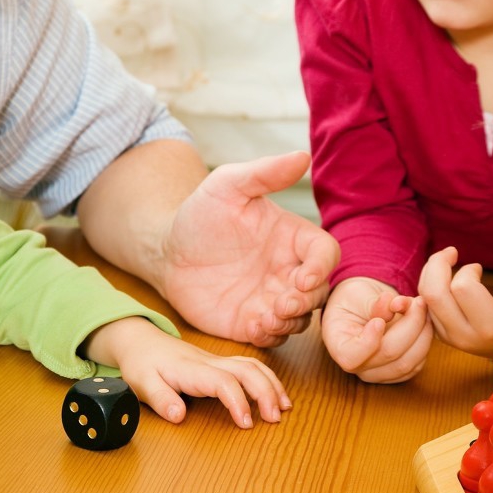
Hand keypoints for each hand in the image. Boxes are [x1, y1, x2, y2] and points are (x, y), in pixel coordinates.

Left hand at [83, 317, 290, 427]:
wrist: (141, 341)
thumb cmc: (142, 364)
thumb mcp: (141, 383)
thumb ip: (160, 399)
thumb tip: (179, 416)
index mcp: (191, 369)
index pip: (223, 382)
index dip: (238, 402)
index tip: (246, 424)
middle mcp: (209, 362)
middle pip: (247, 369)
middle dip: (266, 392)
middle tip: (275, 418)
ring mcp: (217, 361)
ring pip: (252, 365)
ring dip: (271, 384)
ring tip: (284, 408)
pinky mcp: (220, 364)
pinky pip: (250, 366)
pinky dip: (267, 379)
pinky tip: (275, 395)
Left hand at [160, 151, 339, 346]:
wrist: (167, 251)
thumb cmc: (199, 214)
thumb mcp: (228, 185)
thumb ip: (265, 173)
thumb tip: (303, 156)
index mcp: (292, 238)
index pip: (325, 253)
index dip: (321, 267)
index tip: (303, 276)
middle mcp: (288, 270)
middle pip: (319, 291)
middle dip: (307, 300)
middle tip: (283, 303)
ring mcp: (272, 298)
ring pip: (301, 317)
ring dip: (291, 321)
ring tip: (267, 317)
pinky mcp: (253, 322)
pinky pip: (274, 336)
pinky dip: (271, 336)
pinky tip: (253, 328)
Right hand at [320, 277, 432, 382]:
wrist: (361, 306)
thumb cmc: (355, 299)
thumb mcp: (358, 294)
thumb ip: (375, 302)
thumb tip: (396, 305)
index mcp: (338, 344)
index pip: (350, 357)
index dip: (369, 342)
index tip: (379, 320)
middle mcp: (356, 365)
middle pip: (388, 354)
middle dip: (409, 325)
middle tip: (418, 301)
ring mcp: (377, 373)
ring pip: (408, 362)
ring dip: (423, 333)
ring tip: (422, 308)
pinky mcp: (397, 373)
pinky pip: (418, 363)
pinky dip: (426, 341)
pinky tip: (425, 322)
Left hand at [418, 247, 492, 359]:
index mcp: (491, 329)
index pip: (463, 289)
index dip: (468, 271)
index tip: (477, 267)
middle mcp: (464, 336)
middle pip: (434, 295)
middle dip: (437, 265)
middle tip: (450, 252)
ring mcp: (449, 337)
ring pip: (424, 298)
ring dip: (430, 272)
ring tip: (445, 259)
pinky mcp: (438, 333)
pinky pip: (420, 305)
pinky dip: (425, 283)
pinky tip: (439, 273)